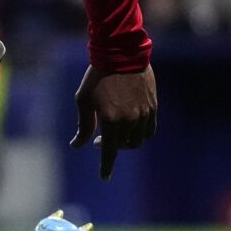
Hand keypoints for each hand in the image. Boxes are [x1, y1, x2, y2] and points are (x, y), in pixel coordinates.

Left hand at [73, 65, 157, 181]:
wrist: (122, 53)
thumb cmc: (97, 76)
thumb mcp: (84, 100)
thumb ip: (83, 126)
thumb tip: (77, 145)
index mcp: (110, 120)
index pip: (109, 151)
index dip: (106, 167)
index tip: (104, 177)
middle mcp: (129, 120)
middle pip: (122, 146)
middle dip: (111, 147)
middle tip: (99, 140)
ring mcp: (143, 114)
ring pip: (137, 140)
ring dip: (125, 141)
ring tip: (114, 132)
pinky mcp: (153, 107)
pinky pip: (149, 130)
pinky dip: (140, 134)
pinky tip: (130, 129)